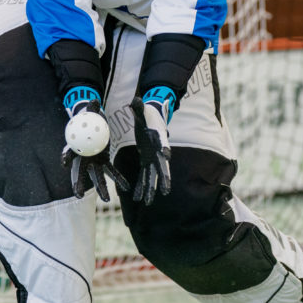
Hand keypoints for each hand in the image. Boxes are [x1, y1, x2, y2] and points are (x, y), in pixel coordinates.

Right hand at [60, 86, 118, 201]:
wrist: (95, 123)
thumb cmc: (90, 117)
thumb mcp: (91, 112)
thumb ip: (92, 107)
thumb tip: (94, 99)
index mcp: (76, 145)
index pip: (69, 152)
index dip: (65, 156)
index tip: (64, 162)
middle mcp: (83, 157)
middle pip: (80, 171)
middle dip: (78, 183)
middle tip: (77, 194)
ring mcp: (94, 161)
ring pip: (97, 176)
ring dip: (101, 188)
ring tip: (107, 200)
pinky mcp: (104, 161)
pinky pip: (112, 171)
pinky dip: (119, 178)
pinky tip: (126, 186)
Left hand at [128, 89, 173, 204]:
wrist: (152, 118)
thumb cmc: (148, 114)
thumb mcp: (142, 110)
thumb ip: (138, 107)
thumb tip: (136, 99)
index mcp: (158, 139)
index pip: (163, 145)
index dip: (164, 151)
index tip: (165, 158)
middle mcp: (159, 151)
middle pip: (162, 166)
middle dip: (164, 179)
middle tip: (165, 190)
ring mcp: (153, 158)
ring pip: (153, 176)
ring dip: (151, 189)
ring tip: (147, 202)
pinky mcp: (147, 160)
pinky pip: (145, 176)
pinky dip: (142, 187)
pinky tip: (138, 198)